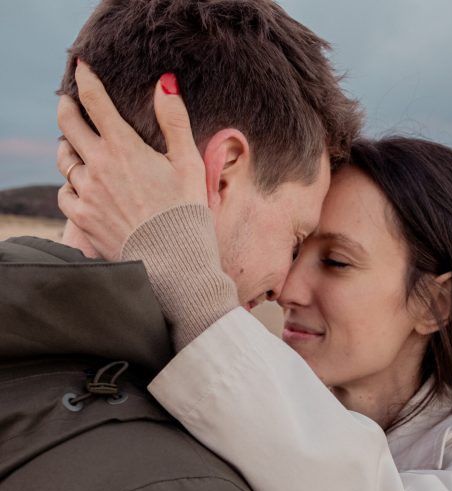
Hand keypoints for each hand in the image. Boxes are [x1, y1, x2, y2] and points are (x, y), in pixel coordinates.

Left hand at [57, 62, 206, 260]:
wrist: (173, 263)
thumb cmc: (186, 213)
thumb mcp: (189, 164)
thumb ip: (174, 121)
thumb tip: (164, 83)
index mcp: (123, 147)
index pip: (95, 101)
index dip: (86, 79)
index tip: (82, 69)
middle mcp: (98, 166)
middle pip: (68, 123)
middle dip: (67, 106)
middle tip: (70, 102)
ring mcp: (87, 193)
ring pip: (64, 159)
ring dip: (68, 147)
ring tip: (75, 145)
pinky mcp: (83, 219)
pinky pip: (65, 193)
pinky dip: (70, 185)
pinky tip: (81, 186)